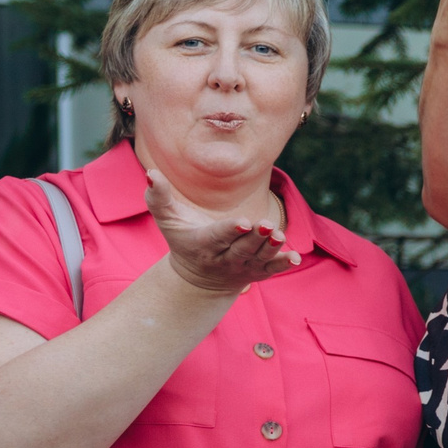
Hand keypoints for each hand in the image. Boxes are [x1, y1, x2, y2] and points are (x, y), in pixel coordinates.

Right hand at [147, 169, 301, 294]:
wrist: (198, 276)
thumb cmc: (182, 237)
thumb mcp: (167, 218)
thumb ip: (158, 196)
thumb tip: (152, 171)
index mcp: (202, 244)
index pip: (218, 236)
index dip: (230, 230)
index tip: (244, 222)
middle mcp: (223, 259)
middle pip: (241, 248)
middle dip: (254, 237)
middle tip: (266, 224)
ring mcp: (242, 267)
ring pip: (258, 258)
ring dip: (271, 248)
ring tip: (280, 234)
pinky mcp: (258, 271)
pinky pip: (272, 269)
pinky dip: (283, 264)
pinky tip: (295, 257)